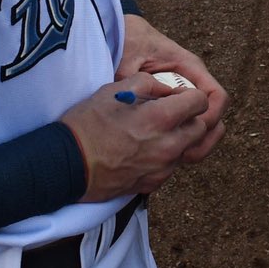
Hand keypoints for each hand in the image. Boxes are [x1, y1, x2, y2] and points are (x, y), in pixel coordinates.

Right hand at [60, 75, 212, 199]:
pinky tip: (144, 150)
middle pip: (201, 128)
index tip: (178, 95)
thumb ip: (149, 83)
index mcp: (161, 119)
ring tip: (154, 132)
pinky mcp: (152, 184)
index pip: (201, 102)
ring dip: (179, 138)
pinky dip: (165, 157)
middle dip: (191, 117)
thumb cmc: (87, 123)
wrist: (66, 165)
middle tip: (171, 112)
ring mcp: (162, 168)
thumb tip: (168, 90)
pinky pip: (170, 167)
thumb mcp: (114, 90)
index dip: (192, 95)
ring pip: (188, 150)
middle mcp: (168, 146)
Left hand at [118, 15, 229, 164]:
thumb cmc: (130, 42)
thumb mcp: (128, 59)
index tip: (192, 132)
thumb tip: (131, 101)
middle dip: (204, 138)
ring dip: (195, 142)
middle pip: (215, 116)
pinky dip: (182, 139)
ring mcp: (184, 95)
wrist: (123, 33)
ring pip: (202, 124)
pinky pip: (186, 124)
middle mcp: (192, 83)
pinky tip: (165, 151)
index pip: (216, 97)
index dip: (210, 117)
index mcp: (189, 68)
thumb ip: (130, 77)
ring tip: (177, 157)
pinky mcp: (173, 105)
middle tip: (185, 155)